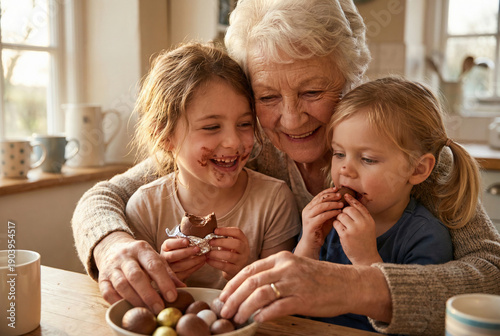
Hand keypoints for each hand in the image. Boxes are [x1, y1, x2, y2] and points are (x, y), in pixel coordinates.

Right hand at [94, 232, 183, 314]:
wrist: (112, 248)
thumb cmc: (139, 257)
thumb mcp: (154, 258)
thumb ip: (168, 272)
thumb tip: (182, 288)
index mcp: (141, 249)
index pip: (154, 265)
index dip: (164, 281)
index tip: (172, 297)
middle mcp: (125, 256)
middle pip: (136, 276)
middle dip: (149, 294)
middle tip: (159, 308)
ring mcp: (112, 267)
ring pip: (122, 285)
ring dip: (135, 300)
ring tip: (146, 310)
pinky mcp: (102, 278)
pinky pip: (107, 292)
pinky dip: (118, 302)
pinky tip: (128, 308)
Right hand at [160, 237, 206, 280]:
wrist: (174, 263)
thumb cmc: (178, 251)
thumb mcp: (178, 244)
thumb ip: (184, 242)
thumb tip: (197, 241)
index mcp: (165, 248)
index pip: (169, 244)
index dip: (178, 243)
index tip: (187, 241)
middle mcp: (164, 258)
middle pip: (173, 255)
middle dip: (187, 252)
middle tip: (198, 249)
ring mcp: (168, 269)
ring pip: (180, 266)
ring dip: (193, 261)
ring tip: (203, 256)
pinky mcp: (174, 278)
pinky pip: (185, 273)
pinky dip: (194, 268)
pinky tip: (201, 263)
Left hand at [206, 227, 249, 279]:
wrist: (234, 269)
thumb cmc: (230, 253)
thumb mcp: (229, 244)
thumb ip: (222, 238)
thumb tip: (209, 233)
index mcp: (243, 241)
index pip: (237, 232)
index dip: (226, 230)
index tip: (215, 231)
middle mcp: (245, 250)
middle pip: (236, 244)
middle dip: (221, 242)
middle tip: (210, 242)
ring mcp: (241, 261)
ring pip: (230, 256)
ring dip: (216, 253)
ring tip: (207, 252)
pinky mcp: (235, 270)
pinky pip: (224, 266)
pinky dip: (215, 263)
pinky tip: (208, 260)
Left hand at [219, 251, 391, 324]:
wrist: (348, 284)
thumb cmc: (319, 278)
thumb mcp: (294, 269)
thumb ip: (273, 274)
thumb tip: (248, 290)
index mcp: (281, 258)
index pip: (249, 269)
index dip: (232, 284)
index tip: (223, 296)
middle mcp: (286, 267)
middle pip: (251, 282)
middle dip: (233, 298)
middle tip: (224, 311)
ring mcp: (295, 282)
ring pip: (260, 294)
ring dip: (244, 308)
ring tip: (237, 318)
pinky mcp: (303, 299)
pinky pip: (277, 307)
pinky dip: (263, 314)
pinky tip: (257, 320)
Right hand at [294, 187, 341, 258]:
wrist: (312, 244)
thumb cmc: (320, 230)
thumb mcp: (326, 217)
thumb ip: (330, 210)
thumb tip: (341, 200)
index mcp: (309, 207)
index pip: (319, 196)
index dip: (328, 191)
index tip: (337, 188)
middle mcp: (307, 210)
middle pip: (319, 199)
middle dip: (331, 196)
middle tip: (340, 195)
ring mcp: (307, 217)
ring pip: (320, 206)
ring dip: (332, 204)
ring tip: (341, 204)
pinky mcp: (310, 225)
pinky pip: (322, 216)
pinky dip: (331, 213)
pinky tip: (338, 212)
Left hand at [333, 194, 381, 264]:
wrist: (366, 258)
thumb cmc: (365, 241)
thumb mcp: (368, 227)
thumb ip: (362, 216)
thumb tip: (352, 203)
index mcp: (369, 220)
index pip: (359, 206)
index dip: (351, 200)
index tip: (345, 195)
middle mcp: (362, 223)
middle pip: (348, 209)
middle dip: (343, 211)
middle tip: (343, 217)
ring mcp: (354, 229)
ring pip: (341, 215)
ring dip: (338, 218)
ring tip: (342, 225)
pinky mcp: (345, 235)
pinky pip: (336, 223)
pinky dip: (336, 225)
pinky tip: (339, 229)